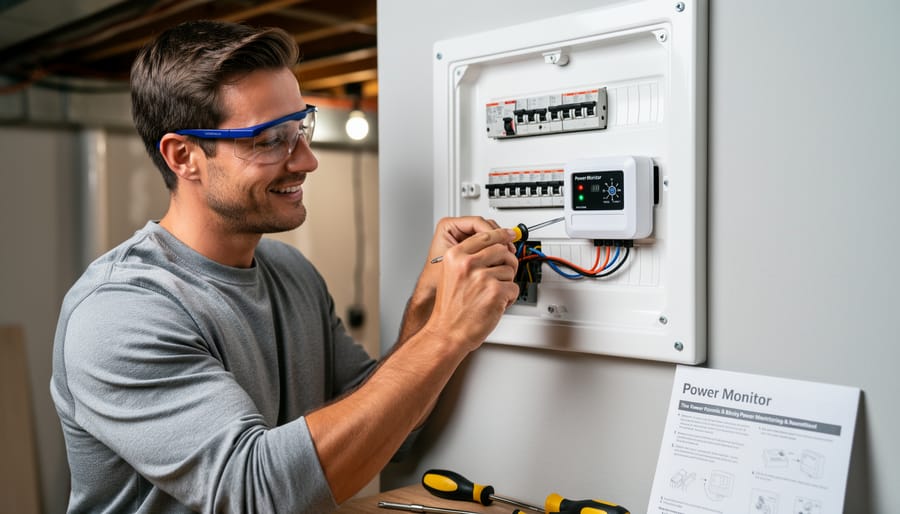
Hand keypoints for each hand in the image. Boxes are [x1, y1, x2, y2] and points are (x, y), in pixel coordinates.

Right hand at [421, 217, 519, 351]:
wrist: (447, 333)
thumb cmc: (450, 309)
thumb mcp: (450, 274)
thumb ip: (470, 258)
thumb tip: (495, 248)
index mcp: (456, 256)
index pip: (485, 236)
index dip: (501, 235)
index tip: (510, 235)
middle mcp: (468, 263)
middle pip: (502, 249)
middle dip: (507, 261)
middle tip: (503, 274)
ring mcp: (482, 277)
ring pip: (510, 269)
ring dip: (506, 283)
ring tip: (492, 295)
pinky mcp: (495, 292)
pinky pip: (514, 288)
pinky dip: (509, 298)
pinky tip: (495, 304)